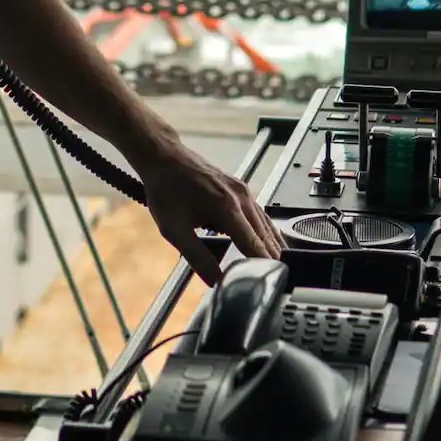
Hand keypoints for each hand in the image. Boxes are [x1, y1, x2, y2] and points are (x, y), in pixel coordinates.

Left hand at [133, 135, 282, 284]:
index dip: (264, 266)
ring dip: (271, 245)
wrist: (164, 157)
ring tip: (275, 267)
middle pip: (266, 236)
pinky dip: (265, 230)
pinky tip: (265, 241)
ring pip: (266, 224)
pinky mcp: (240, 187)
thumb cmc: (166, 189)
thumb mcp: (174, 229)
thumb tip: (214, 280)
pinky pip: (259, 213)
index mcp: (227, 208)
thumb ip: (197, 257)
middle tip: (276, 281)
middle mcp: (241, 197)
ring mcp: (243, 190)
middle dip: (272, 259)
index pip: (254, 245)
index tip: (271, 283)